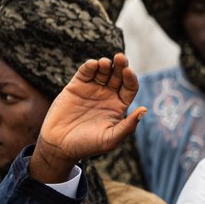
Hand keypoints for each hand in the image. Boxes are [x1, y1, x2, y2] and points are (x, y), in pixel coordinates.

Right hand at [31, 54, 145, 183]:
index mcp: (118, 106)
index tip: (129, 72)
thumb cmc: (87, 145)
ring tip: (105, 63)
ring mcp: (92, 90)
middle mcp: (107, 96)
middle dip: (121, 66)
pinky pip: (85, 72)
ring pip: (103, 71)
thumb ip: (128, 126)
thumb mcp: (111, 139)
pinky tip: (93, 65)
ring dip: (105, 64)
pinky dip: (89, 66)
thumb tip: (144, 110)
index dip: (131, 78)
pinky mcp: (76, 87)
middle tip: (120, 58)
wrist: (60, 145)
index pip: (130, 88)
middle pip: (118, 76)